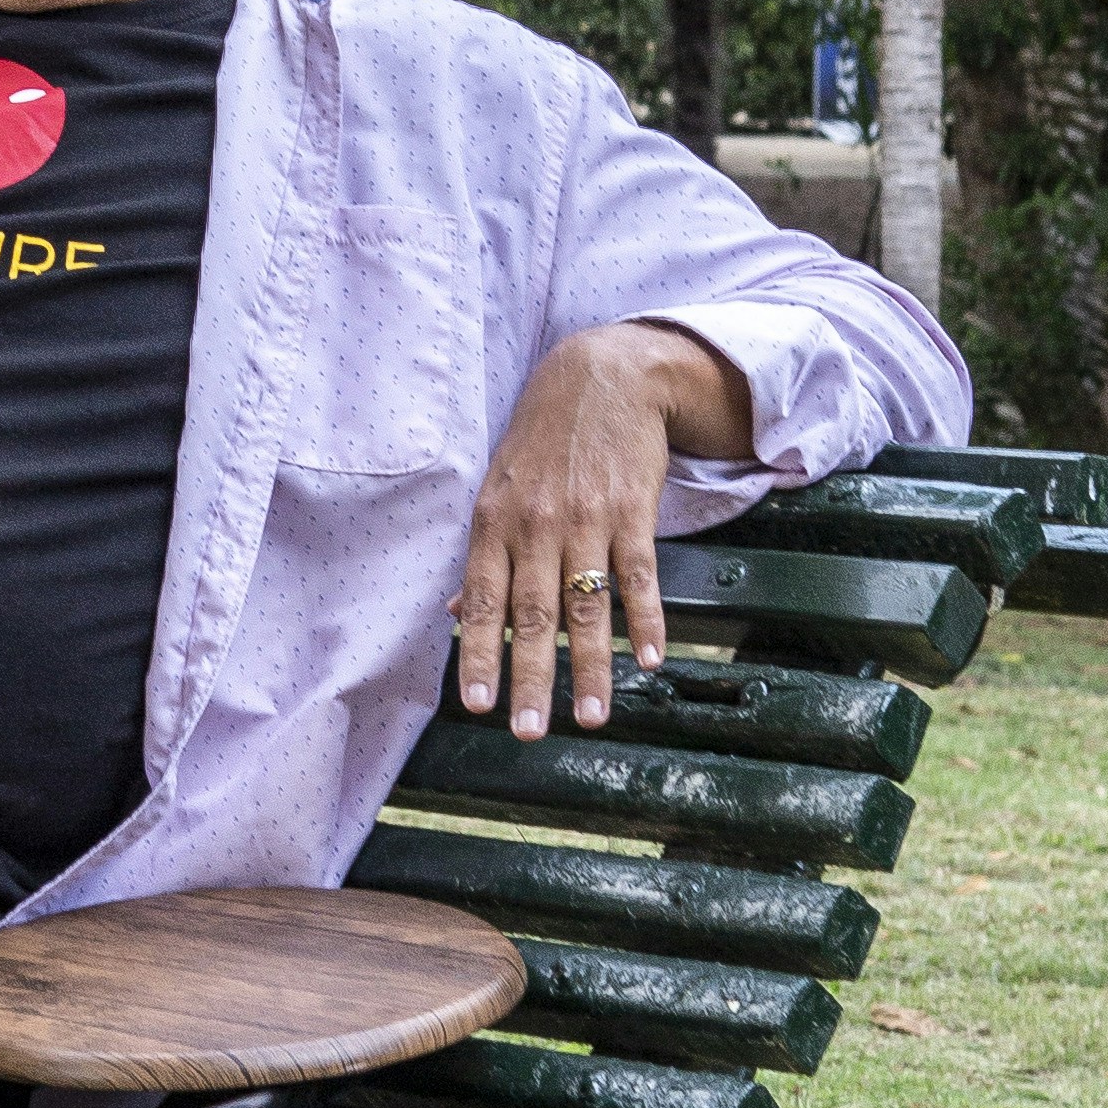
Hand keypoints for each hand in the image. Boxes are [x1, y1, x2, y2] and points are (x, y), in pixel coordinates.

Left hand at [454, 320, 749, 740]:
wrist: (601, 376)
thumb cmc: (541, 442)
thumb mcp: (497, 489)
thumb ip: (483, 558)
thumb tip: (455, 618)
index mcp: (494, 524)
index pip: (483, 601)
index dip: (479, 654)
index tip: (477, 705)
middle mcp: (535, 525)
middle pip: (533, 614)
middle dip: (530, 677)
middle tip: (528, 731)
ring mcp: (586, 519)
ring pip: (587, 604)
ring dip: (591, 665)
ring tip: (594, 717)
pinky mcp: (632, 510)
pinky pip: (639, 574)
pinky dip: (646, 619)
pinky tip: (652, 659)